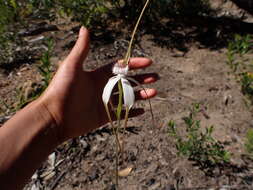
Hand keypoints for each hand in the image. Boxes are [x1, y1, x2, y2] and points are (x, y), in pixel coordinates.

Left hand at [38, 27, 156, 141]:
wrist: (54, 116)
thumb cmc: (61, 89)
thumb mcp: (72, 66)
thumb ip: (82, 49)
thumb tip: (85, 28)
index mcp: (98, 75)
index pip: (120, 67)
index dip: (134, 64)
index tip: (148, 62)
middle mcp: (103, 88)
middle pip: (127, 82)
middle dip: (142, 79)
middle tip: (155, 77)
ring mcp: (104, 102)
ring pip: (127, 97)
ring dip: (141, 95)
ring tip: (154, 92)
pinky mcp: (104, 117)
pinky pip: (122, 114)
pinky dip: (132, 112)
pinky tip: (143, 111)